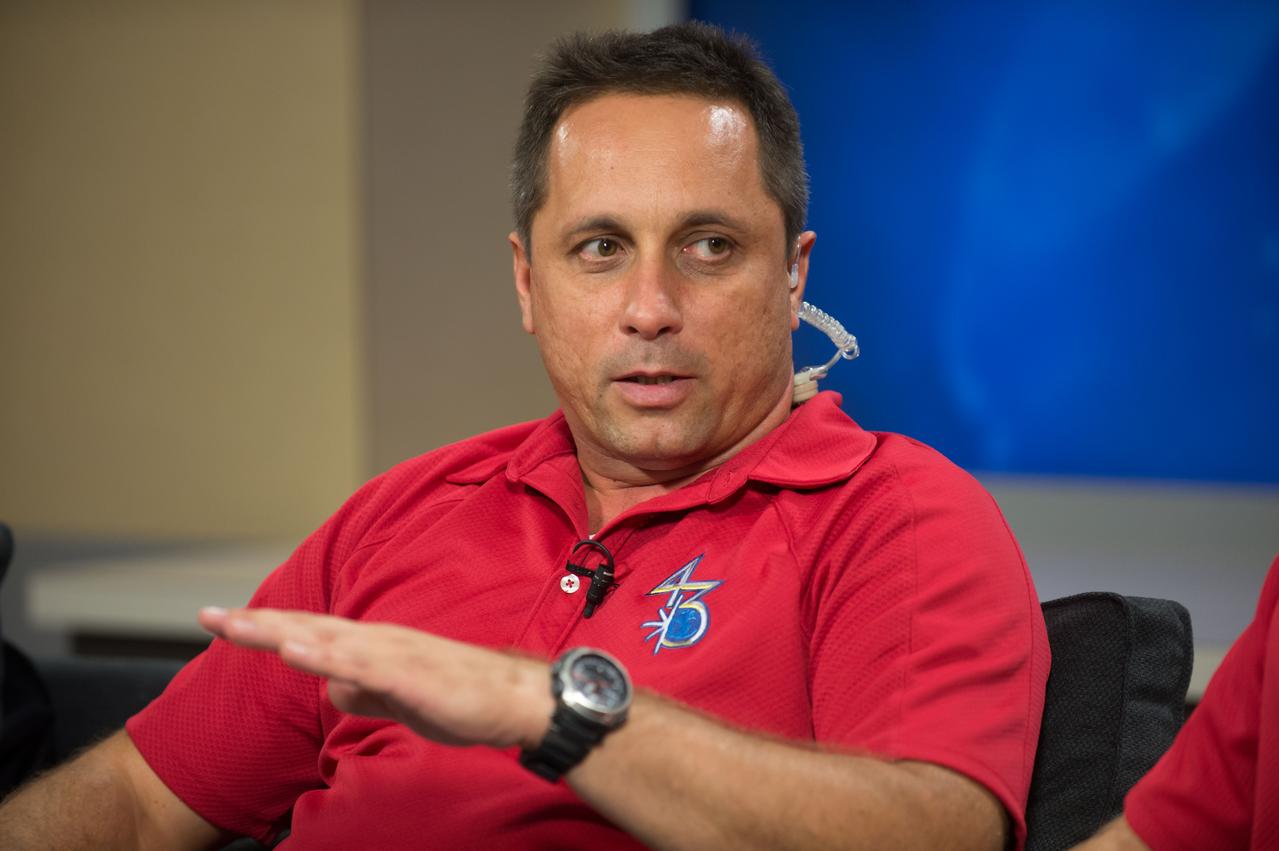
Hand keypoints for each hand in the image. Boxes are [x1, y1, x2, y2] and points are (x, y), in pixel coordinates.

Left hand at [199, 607, 553, 749]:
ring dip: (280, 631)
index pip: (310, 633)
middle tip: (207, 615)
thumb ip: (365, 689)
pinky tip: (298, 652)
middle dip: (256, 622)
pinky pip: (361, 664)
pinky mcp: (410, 674)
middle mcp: (377, 641)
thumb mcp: (399, 700)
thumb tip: (333, 687)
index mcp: (373, 647)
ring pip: (327, 639)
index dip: (265, 627)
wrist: (515, 701)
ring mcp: (393, 654)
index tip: (223, 622)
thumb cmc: (462, 699)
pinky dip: (326, 655)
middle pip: (307, 627)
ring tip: (238, 626)